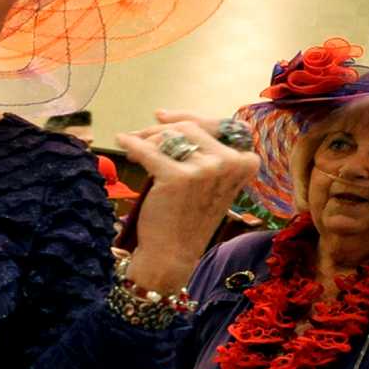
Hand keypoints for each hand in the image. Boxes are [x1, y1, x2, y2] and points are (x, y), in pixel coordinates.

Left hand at [114, 109, 260, 291]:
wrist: (173, 252)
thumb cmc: (187, 216)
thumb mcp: (208, 180)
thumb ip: (200, 149)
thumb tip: (163, 116)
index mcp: (246, 162)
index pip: (221, 124)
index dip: (188, 117)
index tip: (162, 116)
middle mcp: (231, 162)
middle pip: (191, 127)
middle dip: (161, 130)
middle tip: (141, 136)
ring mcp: (206, 169)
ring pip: (170, 136)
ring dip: (147, 139)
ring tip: (134, 150)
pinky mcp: (178, 177)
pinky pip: (148, 150)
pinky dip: (132, 144)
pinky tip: (122, 141)